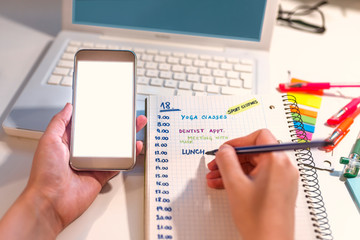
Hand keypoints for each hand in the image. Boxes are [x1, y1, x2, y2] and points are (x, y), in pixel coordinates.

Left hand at [0, 103, 146, 238]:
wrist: (51, 202)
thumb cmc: (45, 174)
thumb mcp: (48, 141)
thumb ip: (59, 122)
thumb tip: (68, 108)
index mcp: (68, 143)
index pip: (84, 126)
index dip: (95, 116)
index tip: (106, 108)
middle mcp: (81, 153)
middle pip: (102, 135)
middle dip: (116, 125)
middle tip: (126, 115)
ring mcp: (92, 164)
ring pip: (113, 148)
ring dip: (124, 139)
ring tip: (134, 128)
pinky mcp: (101, 175)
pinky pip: (117, 165)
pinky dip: (127, 158)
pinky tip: (133, 149)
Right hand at [206, 129, 298, 239]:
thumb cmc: (259, 219)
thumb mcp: (235, 184)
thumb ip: (226, 161)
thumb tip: (224, 149)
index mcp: (277, 161)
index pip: (259, 136)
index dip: (238, 141)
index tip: (225, 150)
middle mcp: (284, 167)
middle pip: (254, 152)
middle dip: (231, 159)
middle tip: (215, 166)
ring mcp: (282, 179)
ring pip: (253, 165)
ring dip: (233, 170)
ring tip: (215, 178)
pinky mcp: (278, 189)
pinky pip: (257, 176)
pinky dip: (241, 178)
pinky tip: (224, 185)